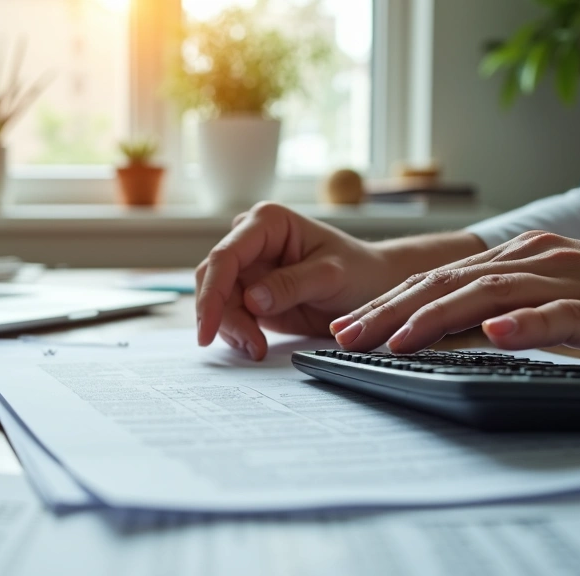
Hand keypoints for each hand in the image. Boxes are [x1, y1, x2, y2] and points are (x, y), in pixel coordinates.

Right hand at [194, 202, 485, 359]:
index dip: (212, 293)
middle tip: (249, 344)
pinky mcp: (249, 292)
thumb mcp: (331, 276)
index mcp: (266, 222)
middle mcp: (250, 240)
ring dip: (231, 328)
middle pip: (214, 279)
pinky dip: (237, 333)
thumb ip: (291, 285)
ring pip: (217, 300)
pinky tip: (256, 345)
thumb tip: (253, 300)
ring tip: (257, 348)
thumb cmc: (358, 271)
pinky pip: (229, 314)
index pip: (226, 256)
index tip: (208, 328)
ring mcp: (248, 267)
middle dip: (223, 316)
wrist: (372, 286)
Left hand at [331, 231, 579, 383]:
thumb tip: (458, 337)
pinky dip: (522, 324)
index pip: (441, 281)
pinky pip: (558, 314)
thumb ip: (513, 315)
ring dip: (435, 318)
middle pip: (449, 283)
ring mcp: (574, 280)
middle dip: (390, 311)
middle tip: (342, 337)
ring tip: (393, 341)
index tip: (344, 327)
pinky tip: (491, 335)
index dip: (389, 303)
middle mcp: (540, 260)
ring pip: (488, 294)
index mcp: (526, 259)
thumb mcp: (564, 309)